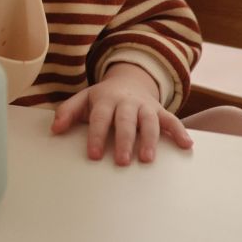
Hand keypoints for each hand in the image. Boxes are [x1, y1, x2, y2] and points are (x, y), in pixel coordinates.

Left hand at [50, 61, 192, 164]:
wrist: (129, 80)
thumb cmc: (102, 98)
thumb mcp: (83, 99)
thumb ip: (67, 112)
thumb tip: (55, 129)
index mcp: (105, 99)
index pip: (100, 118)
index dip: (96, 136)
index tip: (93, 155)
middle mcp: (126, 102)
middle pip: (125, 120)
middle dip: (124, 140)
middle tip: (122, 161)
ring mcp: (145, 106)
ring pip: (149, 121)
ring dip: (149, 139)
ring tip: (147, 159)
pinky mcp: (159, 111)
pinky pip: (172, 120)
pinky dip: (179, 131)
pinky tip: (187, 145)